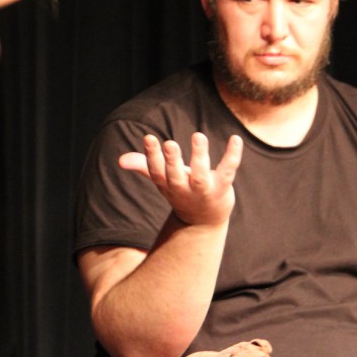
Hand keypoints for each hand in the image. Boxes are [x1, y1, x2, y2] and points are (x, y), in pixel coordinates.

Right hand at [119, 132, 240, 225]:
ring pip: (201, 175)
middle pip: (176, 176)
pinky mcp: (222, 189)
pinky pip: (228, 171)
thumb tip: (121, 160)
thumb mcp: (162, 180)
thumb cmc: (181, 191)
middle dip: (172, 161)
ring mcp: (203, 191)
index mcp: (167, 184)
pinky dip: (232, 155)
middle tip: (170, 143)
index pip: (156, 172)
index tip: (149, 138)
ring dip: (199, 157)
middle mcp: (183, 189)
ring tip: (198, 136)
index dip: (152, 156)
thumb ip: (143, 166)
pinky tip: (235, 138)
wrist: (203, 221)